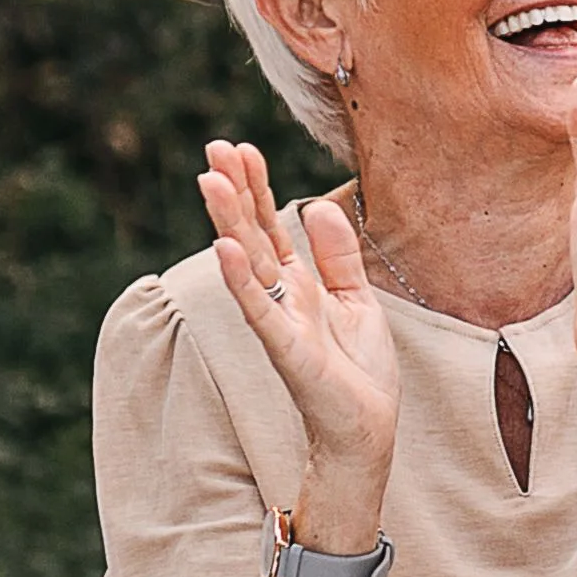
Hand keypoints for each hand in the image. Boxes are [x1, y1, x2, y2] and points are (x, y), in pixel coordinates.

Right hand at [199, 143, 404, 528]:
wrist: (367, 430)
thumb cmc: (359, 373)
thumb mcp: (358, 300)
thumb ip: (338, 256)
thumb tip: (320, 205)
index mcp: (300, 284)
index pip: (272, 225)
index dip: (258, 187)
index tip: (241, 148)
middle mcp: (283, 297)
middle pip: (253, 233)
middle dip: (235, 191)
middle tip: (213, 147)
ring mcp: (280, 321)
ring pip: (249, 262)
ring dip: (228, 221)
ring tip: (209, 179)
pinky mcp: (287, 349)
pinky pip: (260, 308)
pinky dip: (241, 278)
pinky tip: (226, 246)